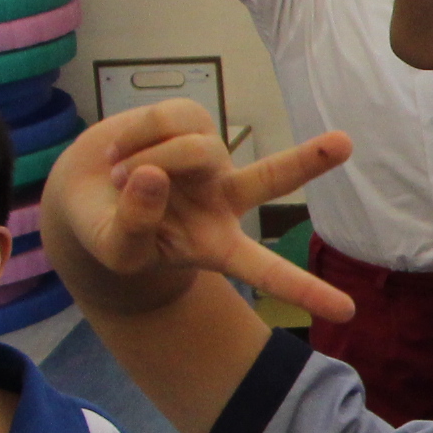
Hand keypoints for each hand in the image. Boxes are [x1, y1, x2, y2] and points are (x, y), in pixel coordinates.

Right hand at [46, 99, 359, 321]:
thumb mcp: (116, 249)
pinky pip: (167, 119)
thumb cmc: (109, 231)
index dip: (304, 292)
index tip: (347, 312)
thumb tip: (153, 175)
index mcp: (218, 246)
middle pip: (272, 178)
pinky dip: (134, 136)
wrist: (85, 192)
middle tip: (345, 143)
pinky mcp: (192, 122)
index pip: (266, 272)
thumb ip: (134, 224)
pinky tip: (118, 151)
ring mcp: (211, 158)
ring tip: (118, 175)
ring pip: (191, 148)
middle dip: (308, 160)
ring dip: (144, 159)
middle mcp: (225, 199)